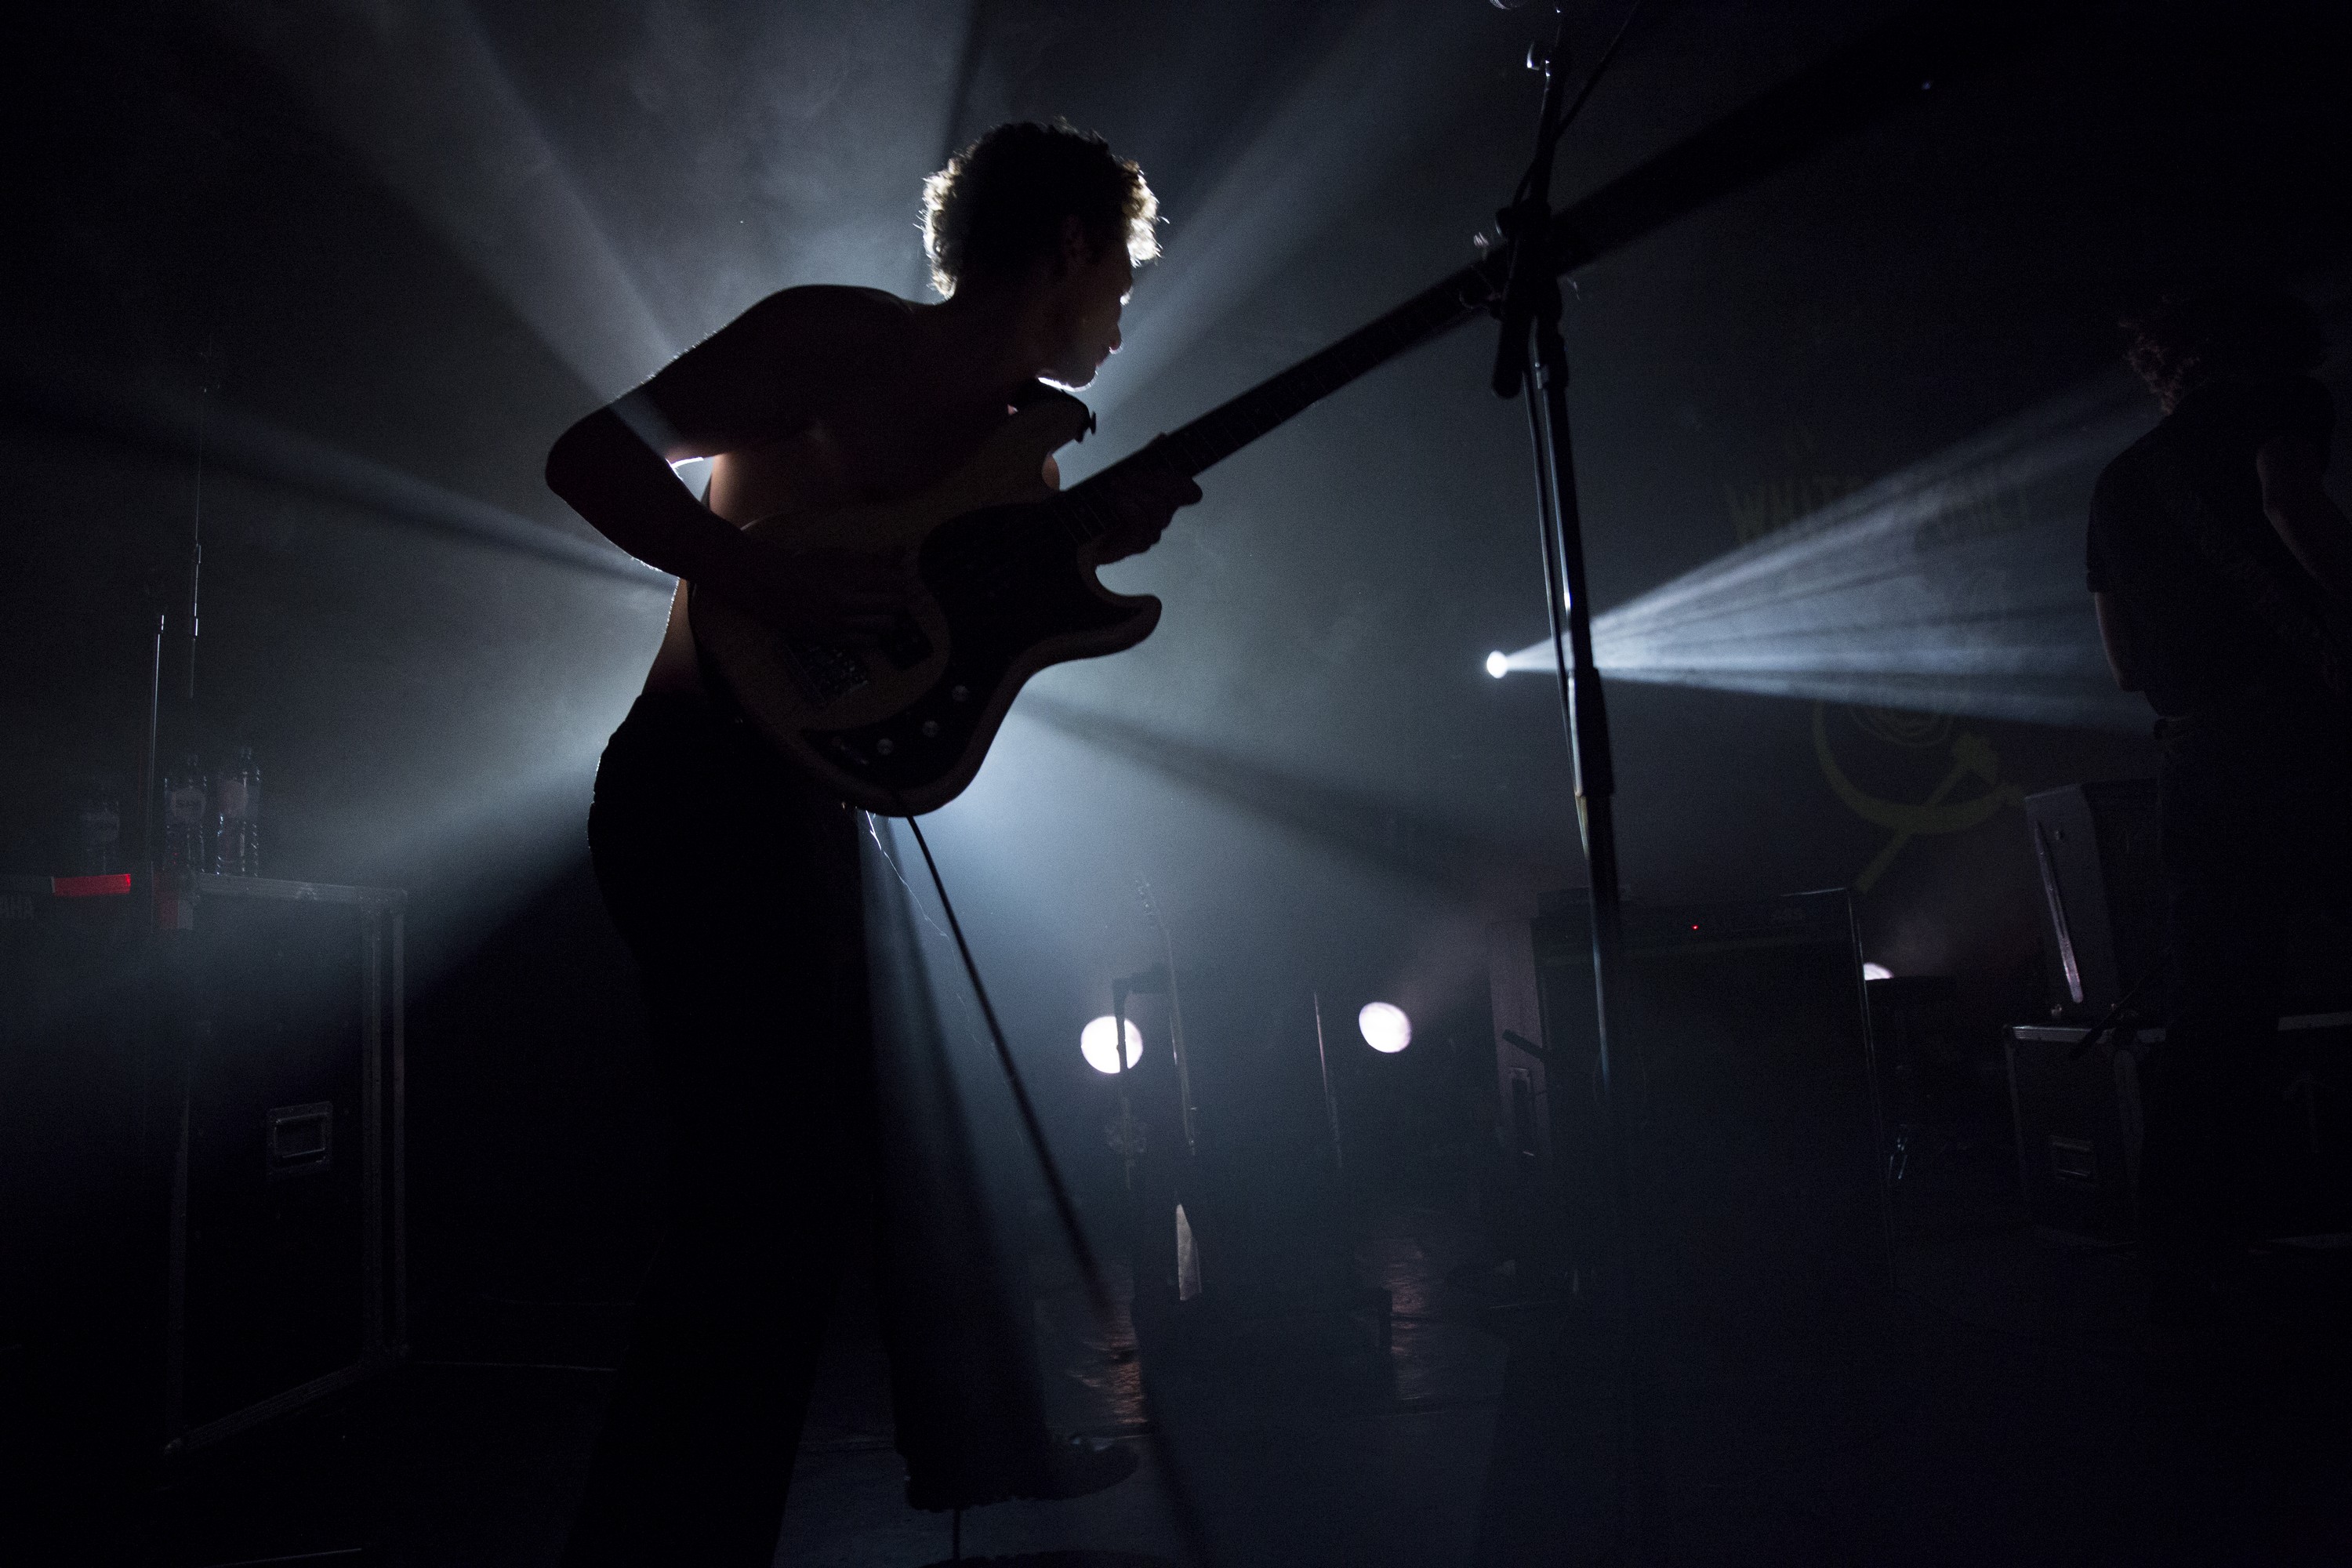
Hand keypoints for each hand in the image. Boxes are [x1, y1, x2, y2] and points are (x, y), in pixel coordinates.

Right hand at [711, 537, 917, 641]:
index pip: (893, 583)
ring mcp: (838, 622)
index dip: (902, 582)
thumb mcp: (838, 555)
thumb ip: (871, 557)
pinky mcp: (830, 638)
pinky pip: (866, 642)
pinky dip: (873, 634)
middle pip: (894, 606)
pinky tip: (867, 626)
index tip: (901, 581)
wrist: (768, 585)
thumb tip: (899, 551)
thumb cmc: (804, 565)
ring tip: (881, 612)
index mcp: (848, 576)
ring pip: (884, 627)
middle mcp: (846, 602)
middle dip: (898, 600)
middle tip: (894, 597)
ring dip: (888, 618)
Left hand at [1093, 439, 1201, 563]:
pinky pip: (1141, 520)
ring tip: (1113, 488)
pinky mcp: (1140, 544)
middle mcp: (1162, 516)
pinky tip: (1114, 501)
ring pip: (1156, 506)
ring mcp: (1153, 532)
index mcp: (1162, 500)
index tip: (1159, 470)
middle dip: (1147, 479)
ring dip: (1133, 491)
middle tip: (1124, 476)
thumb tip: (1163, 438)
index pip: (1189, 491)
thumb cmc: (1102, 505)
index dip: (1181, 479)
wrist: (1082, 532)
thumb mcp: (1124, 475)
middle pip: (1173, 494)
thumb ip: (1145, 459)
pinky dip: (1127, 506)